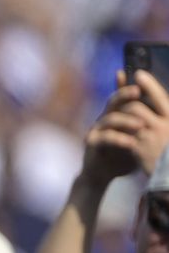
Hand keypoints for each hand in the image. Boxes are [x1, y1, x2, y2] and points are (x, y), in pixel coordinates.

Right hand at [81, 70, 168, 185]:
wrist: (103, 173)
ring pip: (110, 119)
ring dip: (126, 120)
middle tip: (138, 92)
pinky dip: (118, 139)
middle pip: (113, 101)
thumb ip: (145, 124)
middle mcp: (105, 118)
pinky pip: (104, 138)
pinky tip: (131, 143)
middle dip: (124, 94)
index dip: (128, 86)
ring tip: (141, 125)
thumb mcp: (136, 137)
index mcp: (116, 114)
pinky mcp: (92, 143)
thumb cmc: (122, 154)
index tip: (140, 78)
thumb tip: (167, 113)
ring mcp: (97, 130)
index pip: (123, 95)